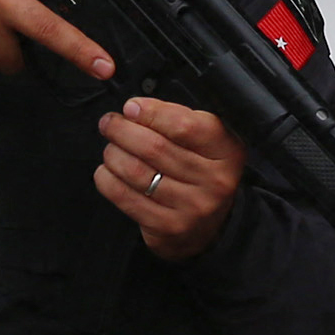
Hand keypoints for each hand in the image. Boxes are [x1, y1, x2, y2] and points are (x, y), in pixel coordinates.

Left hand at [97, 95, 245, 260]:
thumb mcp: (205, 142)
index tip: (131, 107)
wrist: (205, 227)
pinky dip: (107, 179)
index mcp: (227, 151)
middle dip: (122, 130)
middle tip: (109, 123)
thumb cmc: (200, 173)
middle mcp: (214, 180)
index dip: (151, 112)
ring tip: (110, 147)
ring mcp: (192, 207)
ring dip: (113, 153)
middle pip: (155, 147)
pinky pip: (125, 197)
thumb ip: (177, 120)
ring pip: (136, 171)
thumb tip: (135, 108)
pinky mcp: (167, 226)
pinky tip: (107, 171)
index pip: (185, 126)